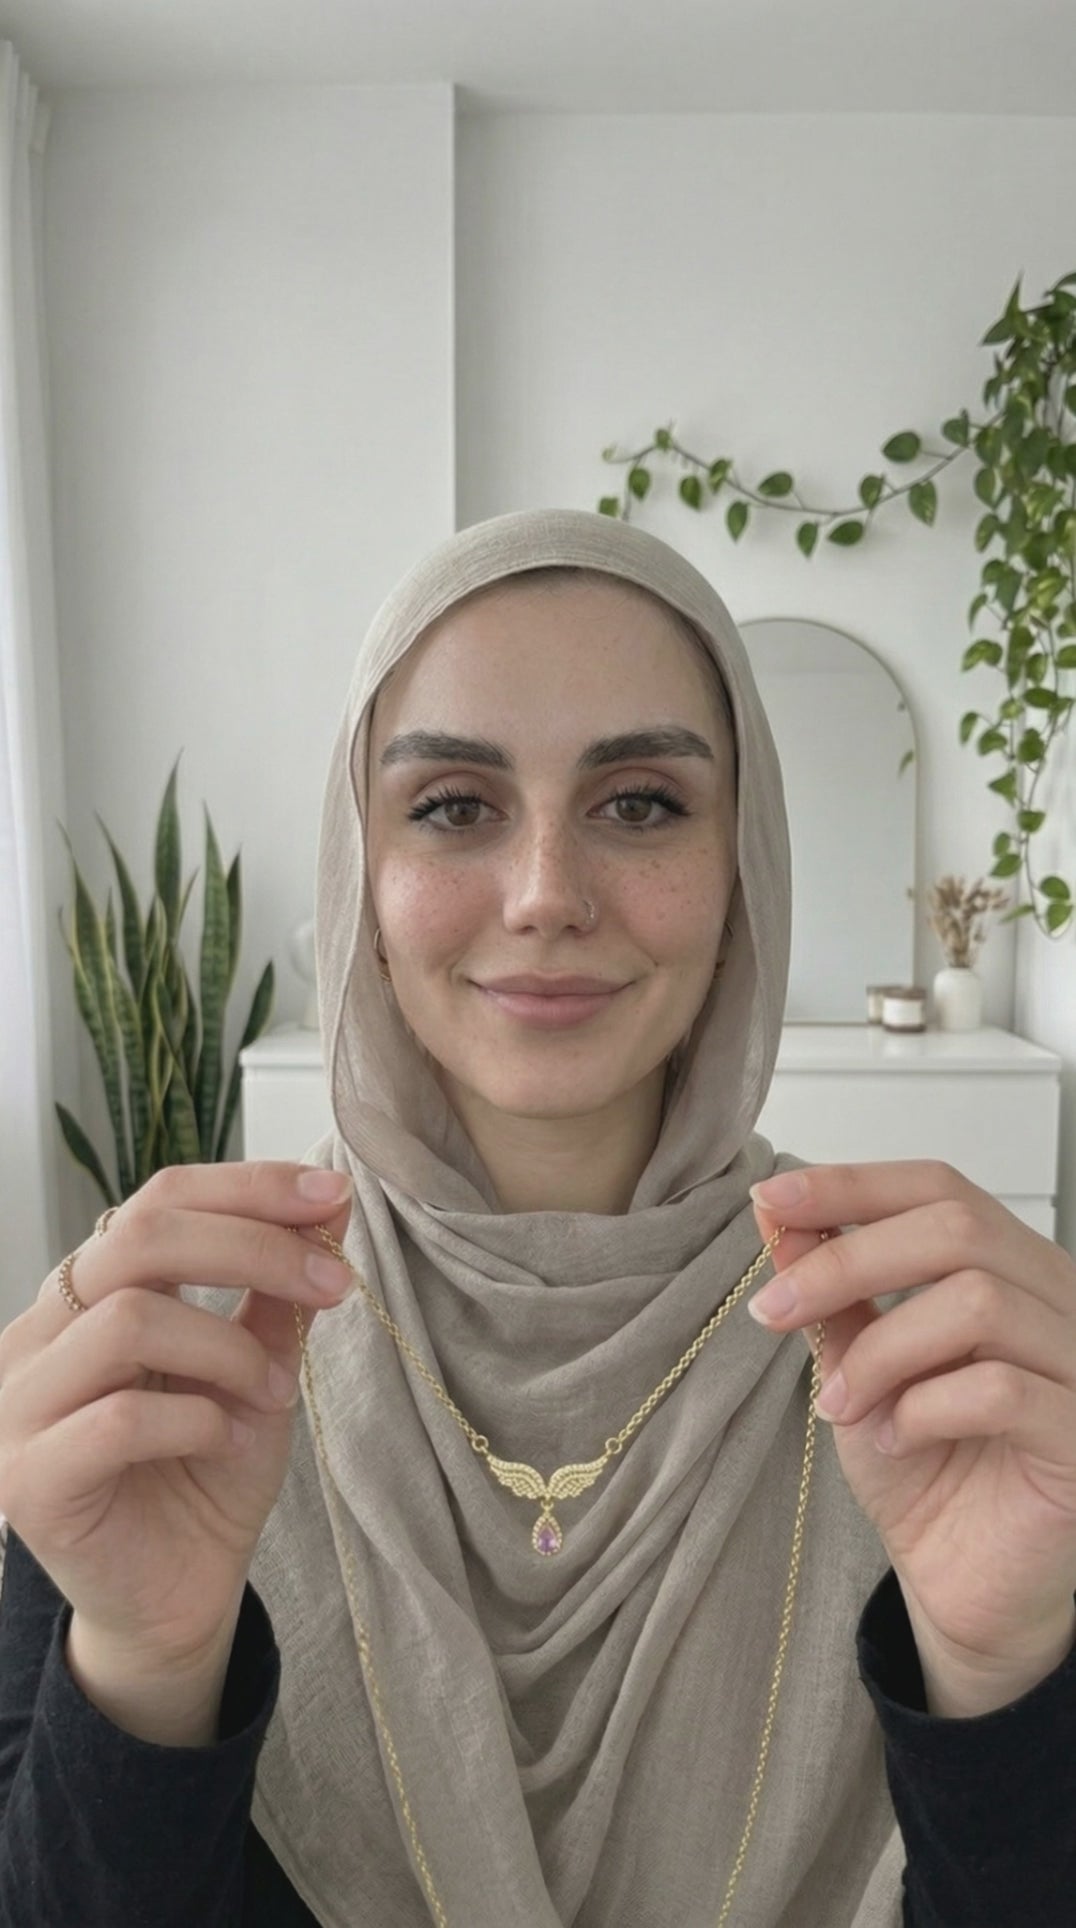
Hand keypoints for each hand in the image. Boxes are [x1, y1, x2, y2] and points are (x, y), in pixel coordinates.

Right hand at [0, 1161, 352, 1675]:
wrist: (177, 1599)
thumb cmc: (207, 1472)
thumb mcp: (257, 1366)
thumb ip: (276, 1291)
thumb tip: (330, 1201)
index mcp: (88, 1292)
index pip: (156, 1201)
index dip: (247, 1187)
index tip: (332, 1197)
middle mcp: (40, 1334)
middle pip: (138, 1239)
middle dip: (252, 1247)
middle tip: (332, 1284)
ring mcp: (21, 1406)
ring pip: (125, 1319)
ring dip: (227, 1348)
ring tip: (276, 1389)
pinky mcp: (28, 1480)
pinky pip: (119, 1418)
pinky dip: (196, 1420)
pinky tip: (228, 1441)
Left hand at [749, 1161, 1075, 1707]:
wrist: (961, 1584)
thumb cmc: (923, 1468)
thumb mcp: (858, 1363)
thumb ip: (831, 1290)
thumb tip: (775, 1211)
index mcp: (1009, 1266)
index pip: (938, 1187)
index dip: (853, 1184)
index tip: (772, 1198)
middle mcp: (1058, 1300)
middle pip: (957, 1228)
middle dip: (847, 1261)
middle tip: (775, 1312)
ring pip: (978, 1302)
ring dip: (883, 1350)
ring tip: (840, 1404)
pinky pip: (1003, 1389)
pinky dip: (926, 1407)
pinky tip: (896, 1439)